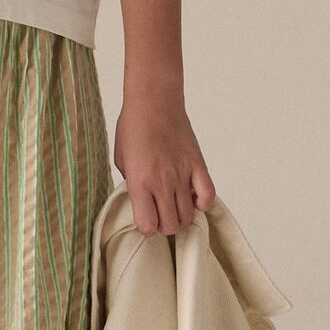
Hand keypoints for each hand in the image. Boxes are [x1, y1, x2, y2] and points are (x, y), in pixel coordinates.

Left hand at [112, 93, 217, 234]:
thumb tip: (142, 200)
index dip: (146, 226)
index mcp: (140, 182)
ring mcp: (183, 175)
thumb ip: (132, 184)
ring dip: (181, 217)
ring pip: (188, 216)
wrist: (154, 102)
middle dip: (164, 226)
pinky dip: (202, 203)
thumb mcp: (121, 160)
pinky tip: (193, 197)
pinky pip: (208, 196)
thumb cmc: (133, 127)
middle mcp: (162, 183)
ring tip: (175, 206)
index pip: (148, 225)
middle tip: (161, 214)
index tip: (145, 217)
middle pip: (171, 225)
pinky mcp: (198, 165)